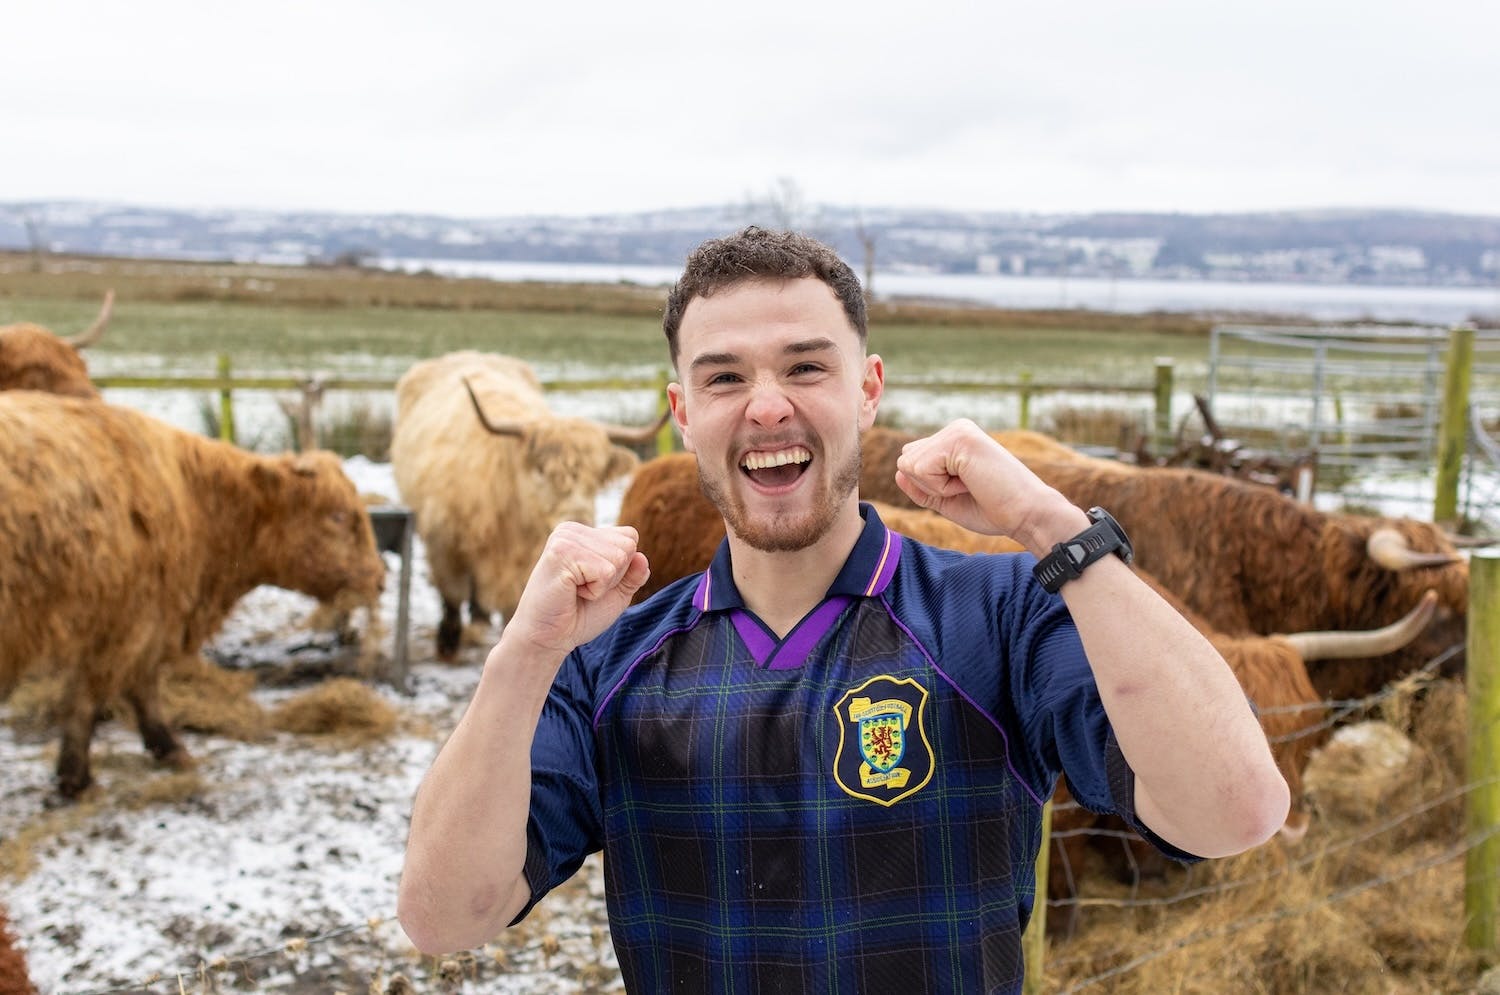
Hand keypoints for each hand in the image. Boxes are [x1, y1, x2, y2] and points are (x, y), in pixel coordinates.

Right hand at [503, 522, 649, 659]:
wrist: (549, 639)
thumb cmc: (578, 616)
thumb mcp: (616, 593)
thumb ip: (633, 574)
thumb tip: (642, 557)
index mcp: (583, 533)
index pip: (629, 537)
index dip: (622, 569)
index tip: (593, 583)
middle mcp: (572, 530)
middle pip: (628, 546)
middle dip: (614, 576)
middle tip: (583, 589)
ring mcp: (565, 539)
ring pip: (619, 558)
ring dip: (603, 585)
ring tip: (576, 591)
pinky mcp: (561, 553)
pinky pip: (605, 571)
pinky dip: (595, 591)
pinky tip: (571, 593)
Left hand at [893, 419, 1084, 551]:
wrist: (1027, 515)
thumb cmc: (994, 509)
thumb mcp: (947, 499)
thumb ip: (922, 487)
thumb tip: (897, 472)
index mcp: (954, 439)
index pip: (912, 461)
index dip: (930, 487)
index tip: (966, 489)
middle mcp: (955, 429)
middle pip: (906, 460)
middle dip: (929, 485)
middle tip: (968, 488)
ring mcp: (958, 430)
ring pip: (909, 464)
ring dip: (936, 486)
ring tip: (970, 484)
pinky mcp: (960, 438)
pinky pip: (920, 469)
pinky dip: (941, 486)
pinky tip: (970, 482)